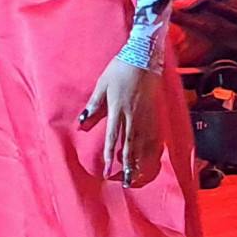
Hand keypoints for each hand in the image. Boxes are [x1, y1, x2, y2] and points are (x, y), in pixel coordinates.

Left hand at [79, 57, 163, 185]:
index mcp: (118, 109)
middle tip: (126, 181)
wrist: (144, 56)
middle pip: (131, 144)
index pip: (113, 138)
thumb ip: (93, 106)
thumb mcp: (102, 85)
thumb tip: (82, 124)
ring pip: (144, 142)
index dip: (110, 155)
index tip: (107, 170)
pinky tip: (152, 157)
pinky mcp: (155, 110)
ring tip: (138, 174)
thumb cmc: (120, 69)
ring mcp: (146, 114)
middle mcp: (133, 115)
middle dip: (127, 164)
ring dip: (140, 159)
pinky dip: (153, 147)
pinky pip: (155, 133)